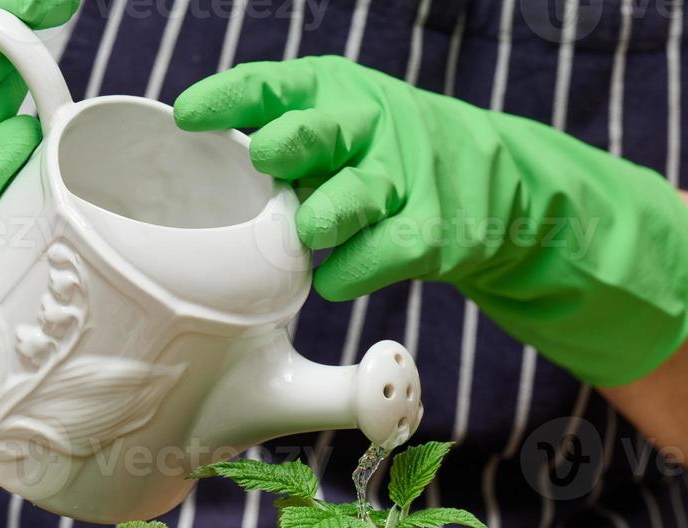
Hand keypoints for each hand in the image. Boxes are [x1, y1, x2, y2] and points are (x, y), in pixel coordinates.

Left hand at [174, 56, 687, 386]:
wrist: (501, 183)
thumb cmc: (390, 156)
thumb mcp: (344, 123)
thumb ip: (286, 138)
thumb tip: (204, 170)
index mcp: (337, 90)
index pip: (272, 86)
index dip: (227, 100)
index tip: (186, 118)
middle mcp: (370, 126)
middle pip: (315, 131)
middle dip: (283, 147)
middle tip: (264, 163)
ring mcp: (404, 179)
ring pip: (351, 198)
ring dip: (321, 218)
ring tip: (309, 234)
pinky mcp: (432, 231)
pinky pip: (380, 257)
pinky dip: (349, 275)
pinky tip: (332, 281)